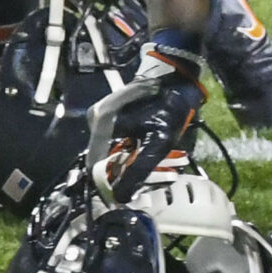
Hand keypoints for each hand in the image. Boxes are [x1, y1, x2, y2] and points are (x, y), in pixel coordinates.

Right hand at [92, 39, 207, 200]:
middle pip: (104, 159)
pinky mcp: (113, 115)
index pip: (95, 166)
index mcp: (101, 123)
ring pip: (112, 152)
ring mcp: (103, 116)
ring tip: (153, 164)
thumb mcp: (158, 141)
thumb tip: (120, 197)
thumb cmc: (168, 104)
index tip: (125, 198)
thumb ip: (138, 170)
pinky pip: (117, 142)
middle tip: (147, 179)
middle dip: (123, 173)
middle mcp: (96, 119)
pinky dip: (131, 151)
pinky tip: (148, 151)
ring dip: (129, 163)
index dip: (109, 185)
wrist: (176, 74)